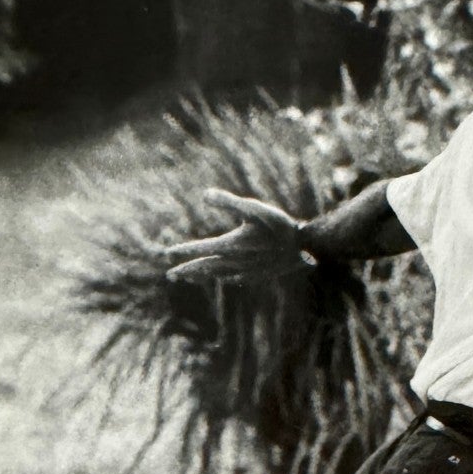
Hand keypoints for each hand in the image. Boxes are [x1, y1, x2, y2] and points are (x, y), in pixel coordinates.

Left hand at [163, 189, 313, 283]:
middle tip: (170, 275)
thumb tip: (205, 195)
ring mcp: (246, 271)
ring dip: (200, 276)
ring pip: (217, 275)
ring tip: (187, 278)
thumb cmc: (279, 225)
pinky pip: (233, 278)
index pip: (200, 249)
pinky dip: (221, 278)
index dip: (183, 251)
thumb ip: (228, 201)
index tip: (167, 254)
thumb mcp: (254, 208)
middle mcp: (235, 261)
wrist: (305, 248)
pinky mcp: (257, 275)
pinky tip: (221, 278)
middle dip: (186, 270)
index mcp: (231, 245)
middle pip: (205, 267)